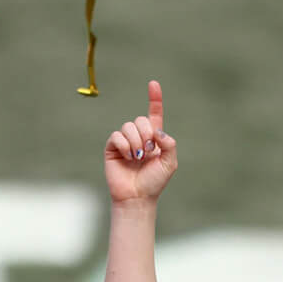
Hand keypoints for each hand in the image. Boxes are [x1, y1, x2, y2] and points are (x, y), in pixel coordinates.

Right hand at [103, 80, 176, 205]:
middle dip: (146, 133)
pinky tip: (128, 157)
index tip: (153, 84)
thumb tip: (156, 130)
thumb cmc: (154, 182)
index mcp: (154, 137)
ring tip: (137, 158)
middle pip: (141, 119)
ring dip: (135, 141)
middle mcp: (139, 137)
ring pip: (128, 126)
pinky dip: (124, 146)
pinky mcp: (112, 148)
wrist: (137, 197)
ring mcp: (125, 142)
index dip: (154, 98)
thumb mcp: (170, 162)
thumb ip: (169, 143)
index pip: (154, 113)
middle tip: (148, 151)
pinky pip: (117, 136)